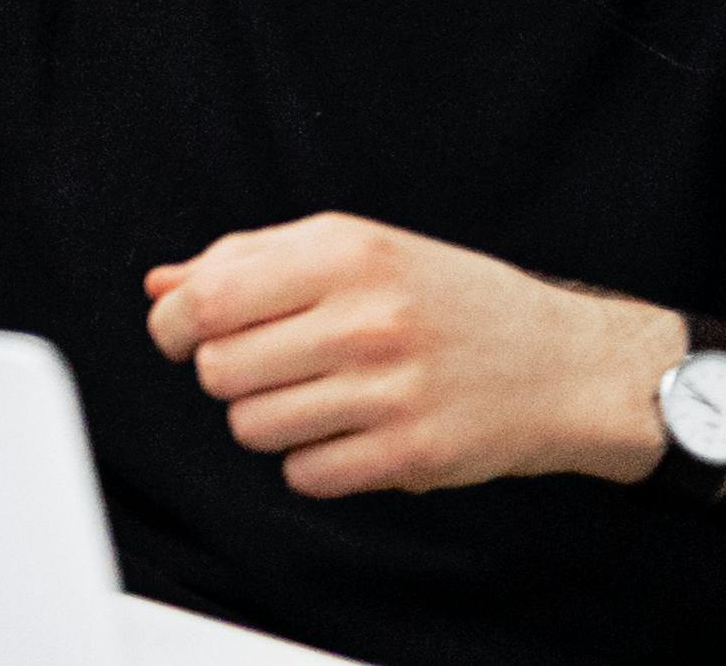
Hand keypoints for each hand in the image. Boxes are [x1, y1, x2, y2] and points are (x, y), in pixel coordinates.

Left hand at [142, 214, 680, 495]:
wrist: (565, 364)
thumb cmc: (445, 299)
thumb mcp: (354, 249)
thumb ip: (249, 259)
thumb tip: (160, 286)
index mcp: (344, 255)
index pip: (208, 298)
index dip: (175, 325)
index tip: (183, 335)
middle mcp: (366, 321)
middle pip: (220, 370)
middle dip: (227, 374)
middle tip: (269, 366)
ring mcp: (391, 392)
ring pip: (252, 427)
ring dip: (266, 420)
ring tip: (312, 399)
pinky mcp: (413, 455)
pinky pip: (305, 475)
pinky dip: (311, 463)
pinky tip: (347, 435)